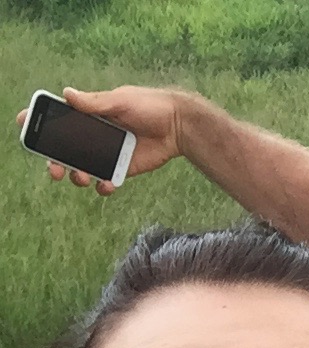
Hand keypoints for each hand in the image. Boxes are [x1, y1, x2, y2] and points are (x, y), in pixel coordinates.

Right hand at [16, 85, 187, 194]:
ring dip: (77, 175)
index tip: (25, 125)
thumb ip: (95, 103)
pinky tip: (107, 185)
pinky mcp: (123, 168)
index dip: (42, 123)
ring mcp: (108, 153)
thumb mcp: (121, 100)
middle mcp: (95, 135)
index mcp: (91, 114)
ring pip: (83, 168)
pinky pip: (107, 181)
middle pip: (66, 150)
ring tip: (81, 177)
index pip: (61, 118)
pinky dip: (104, 186)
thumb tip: (67, 95)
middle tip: (53, 170)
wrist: (178, 126)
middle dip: (55, 161)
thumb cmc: (150, 106)